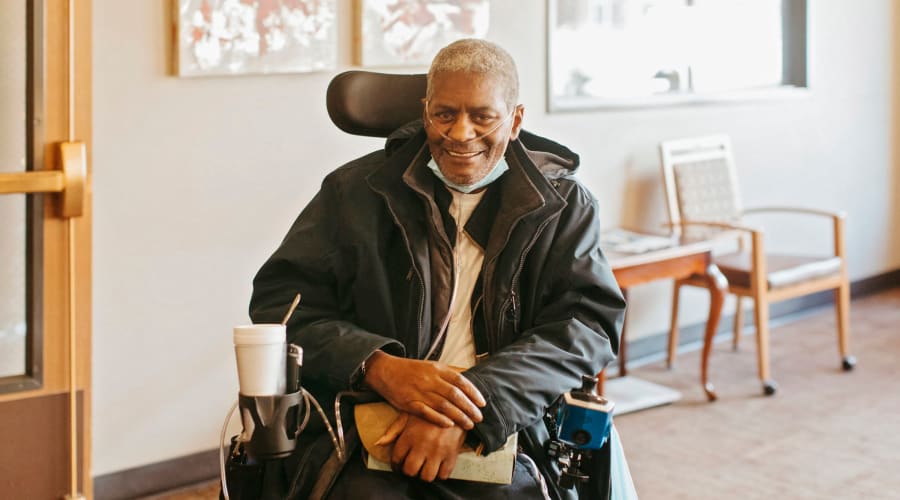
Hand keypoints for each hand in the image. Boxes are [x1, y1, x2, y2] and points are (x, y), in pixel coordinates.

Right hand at [364, 351, 485, 428]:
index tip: (482, 403)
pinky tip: (449, 425)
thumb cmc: (410, 370)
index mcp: (437, 369)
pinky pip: (426, 412)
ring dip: (458, 416)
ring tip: (469, 424)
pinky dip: (439, 419)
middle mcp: (430, 380)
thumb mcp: (430, 366)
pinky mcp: (409, 403)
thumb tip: (466, 384)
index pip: (460, 381)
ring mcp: (419, 392)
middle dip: (469, 408)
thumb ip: (446, 375)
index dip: (473, 393)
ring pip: (443, 405)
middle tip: (479, 418)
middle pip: (454, 395)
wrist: (385, 370)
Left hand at [381, 413, 466, 481]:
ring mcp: (438, 451)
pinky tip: (437, 467)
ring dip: (423, 475)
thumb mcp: (410, 414)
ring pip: (427, 476)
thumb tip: (378, 443)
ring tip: (424, 469)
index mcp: (409, 435)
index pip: (397, 459)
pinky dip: (439, 474)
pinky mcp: (452, 454)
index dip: (396, 465)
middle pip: (410, 471)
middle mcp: (422, 445)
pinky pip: (444, 474)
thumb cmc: (430, 408)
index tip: (398, 466)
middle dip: (409, 472)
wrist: (456, 402)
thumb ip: (394, 430)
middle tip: (411, 468)